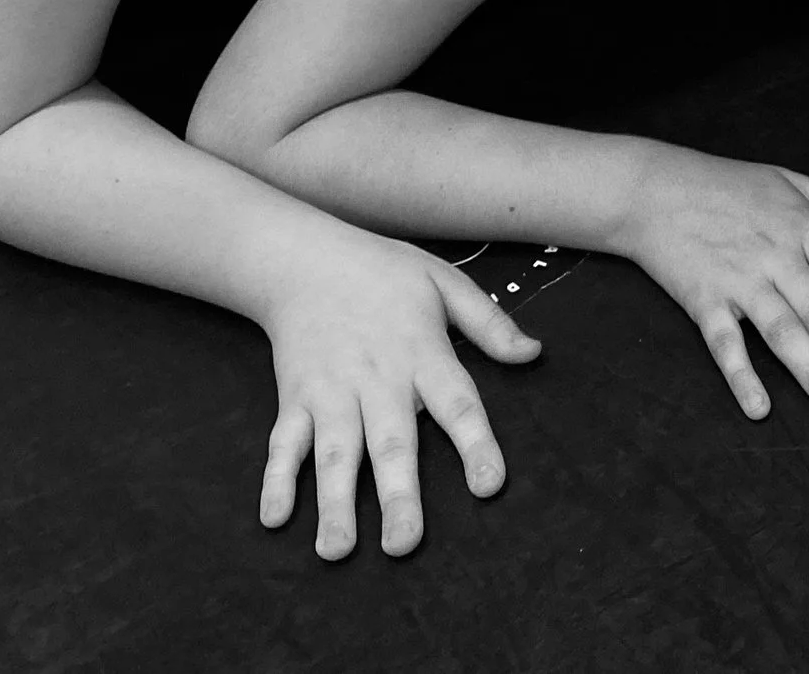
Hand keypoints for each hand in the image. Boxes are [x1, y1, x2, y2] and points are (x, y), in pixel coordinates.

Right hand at [258, 232, 541, 560]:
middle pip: (392, 443)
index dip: (475, 445)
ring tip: (337, 551)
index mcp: (423, 353)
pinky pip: (284, 443)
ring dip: (335, 502)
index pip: (457, 404)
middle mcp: (378, 378)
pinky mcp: (294, 397)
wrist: (305, 259)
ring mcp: (331, 391)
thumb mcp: (446, 282)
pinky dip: (275, 480)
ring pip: (335, 453)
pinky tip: (274, 518)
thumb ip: (490, 323)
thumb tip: (534, 354)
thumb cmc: (384, 273)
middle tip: (404, 545)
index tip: (489, 487)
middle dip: (398, 496)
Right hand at [615, 146, 808, 422]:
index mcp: (805, 229)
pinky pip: (724, 342)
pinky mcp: (702, 299)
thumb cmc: (729, 184)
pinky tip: (759, 408)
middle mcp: (778, 256)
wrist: (655, 187)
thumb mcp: (793, 181)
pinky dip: (741, 375)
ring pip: (782, 333)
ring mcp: (739, 279)